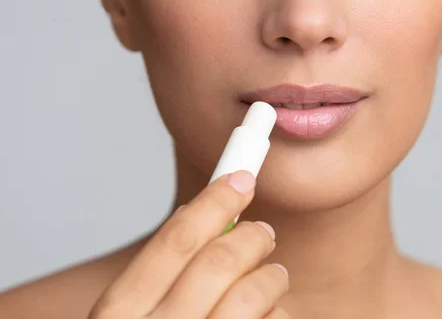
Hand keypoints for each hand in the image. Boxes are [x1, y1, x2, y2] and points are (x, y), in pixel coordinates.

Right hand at [88, 170, 288, 318]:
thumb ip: (162, 279)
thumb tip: (207, 216)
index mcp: (119, 317)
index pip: (176, 241)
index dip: (215, 202)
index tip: (242, 178)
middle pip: (221, 260)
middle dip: (253, 235)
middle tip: (265, 232)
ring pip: (257, 293)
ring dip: (273, 278)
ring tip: (272, 279)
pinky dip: (280, 316)